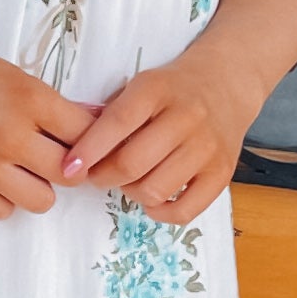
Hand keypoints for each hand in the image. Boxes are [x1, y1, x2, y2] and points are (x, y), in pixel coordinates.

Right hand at [0, 33, 95, 218]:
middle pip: (70, 173)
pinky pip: (4, 211)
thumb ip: (48, 104)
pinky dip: (5, 198)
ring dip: (39, 186)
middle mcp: (13, 136)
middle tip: (55, 157)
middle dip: (68, 166)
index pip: (86, 134)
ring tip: (24, 169)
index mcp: (30, 99)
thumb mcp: (12, 73)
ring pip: (42, 200)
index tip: (85, 141)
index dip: (92, 140)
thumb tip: (90, 124)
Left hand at [59, 47, 263, 222]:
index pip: (118, 122)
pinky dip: (160, 213)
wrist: (226, 84)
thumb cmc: (171, 91)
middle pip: (132, 164)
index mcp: (158, 89)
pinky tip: (153, 200)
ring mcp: (208, 147)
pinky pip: (185, 210)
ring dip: (132, 193)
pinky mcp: (222, 173)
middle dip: (104, 176)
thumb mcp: (141, 86)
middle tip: (98, 175)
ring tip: (130, 181)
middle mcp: (187, 117)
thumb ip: (112, 115)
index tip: (69, 169)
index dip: (89, 150)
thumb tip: (77, 156)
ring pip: (155, 190)